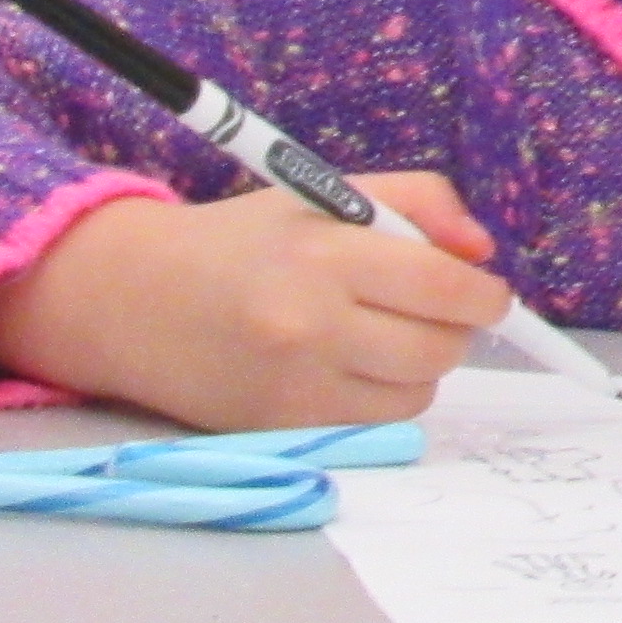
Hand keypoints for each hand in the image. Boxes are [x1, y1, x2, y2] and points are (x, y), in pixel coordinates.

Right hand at [0, 173, 514, 429]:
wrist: (135, 301)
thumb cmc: (245, 241)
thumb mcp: (331, 195)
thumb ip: (423, 204)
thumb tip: (482, 254)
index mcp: (327, 255)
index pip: (445, 289)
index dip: (483, 295)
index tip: (486, 293)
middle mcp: (311, 326)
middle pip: (440, 349)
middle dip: (455, 329)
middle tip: (434, 311)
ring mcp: (294, 386)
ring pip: (416, 394)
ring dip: (421, 367)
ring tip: (385, 336)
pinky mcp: (280, 428)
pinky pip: (375, 424)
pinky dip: (382, 398)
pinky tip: (353, 368)